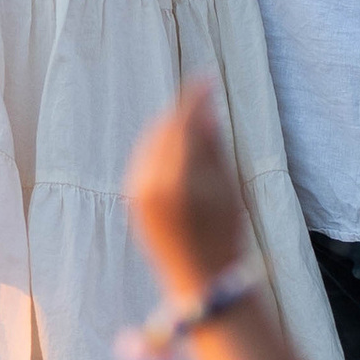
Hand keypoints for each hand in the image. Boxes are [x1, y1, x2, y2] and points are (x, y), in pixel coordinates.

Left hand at [125, 78, 250, 296]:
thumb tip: (205, 112)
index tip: (208, 78)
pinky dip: (158, 147)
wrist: (201, 281)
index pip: (183, 122)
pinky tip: (175, 146)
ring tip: (190, 119)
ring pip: (150, 144)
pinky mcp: (132, 201)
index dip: (195, 97)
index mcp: (179, 177)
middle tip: (200, 97)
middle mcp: (151, 182)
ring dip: (169, 127)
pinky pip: (142, 161)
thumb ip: (213, 147)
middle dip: (181, 111)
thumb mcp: (227, 188)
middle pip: (163, 129)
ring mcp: (137, 193)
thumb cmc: (224, 235)